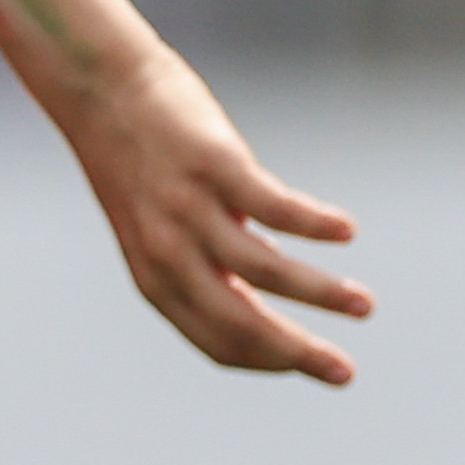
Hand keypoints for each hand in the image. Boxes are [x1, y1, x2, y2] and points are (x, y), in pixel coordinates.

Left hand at [55, 44, 372, 383]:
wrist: (101, 91)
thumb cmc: (140, 161)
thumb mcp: (161, 225)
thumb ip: (207, 258)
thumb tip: (272, 274)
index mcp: (157, 278)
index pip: (219, 341)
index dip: (269, 361)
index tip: (310, 366)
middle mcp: (169, 253)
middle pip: (244, 324)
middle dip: (300, 353)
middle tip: (345, 374)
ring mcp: (190, 210)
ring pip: (267, 271)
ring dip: (323, 294)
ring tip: (364, 306)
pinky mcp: (214, 166)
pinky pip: (274, 208)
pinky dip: (314, 224)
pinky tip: (346, 231)